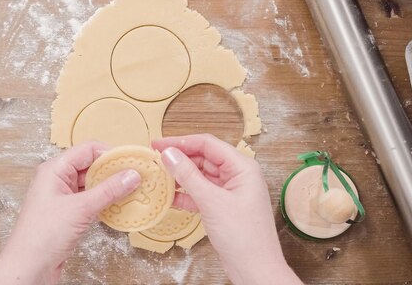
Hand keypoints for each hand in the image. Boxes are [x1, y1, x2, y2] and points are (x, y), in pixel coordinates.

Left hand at [0, 142, 140, 284]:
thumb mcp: (81, 209)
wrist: (28, 268)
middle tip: (136, 177)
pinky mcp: (67, 213)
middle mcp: (57, 179)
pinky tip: (119, 206)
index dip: (110, 153)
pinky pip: (90, 200)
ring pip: (92, 184)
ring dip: (110, 187)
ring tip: (132, 191)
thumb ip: (108, 190)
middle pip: (91, 165)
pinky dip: (104, 201)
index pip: (88, 149)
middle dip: (113, 171)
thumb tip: (131, 175)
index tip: (131, 161)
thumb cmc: (42, 236)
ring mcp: (62, 197)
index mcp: (54, 169)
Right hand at [152, 134, 300, 284]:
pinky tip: (171, 196)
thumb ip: (188, 176)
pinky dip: (186, 193)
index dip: (180, 141)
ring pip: (201, 175)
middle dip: (179, 158)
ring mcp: (231, 191)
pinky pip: (202, 192)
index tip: (158, 142)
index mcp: (242, 167)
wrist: (256, 270)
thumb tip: (169, 154)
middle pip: (203, 157)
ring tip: (159, 176)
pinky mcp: (223, 206)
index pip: (207, 144)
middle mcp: (238, 176)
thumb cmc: (244, 237)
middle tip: (155, 159)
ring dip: (181, 176)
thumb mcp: (211, 202)